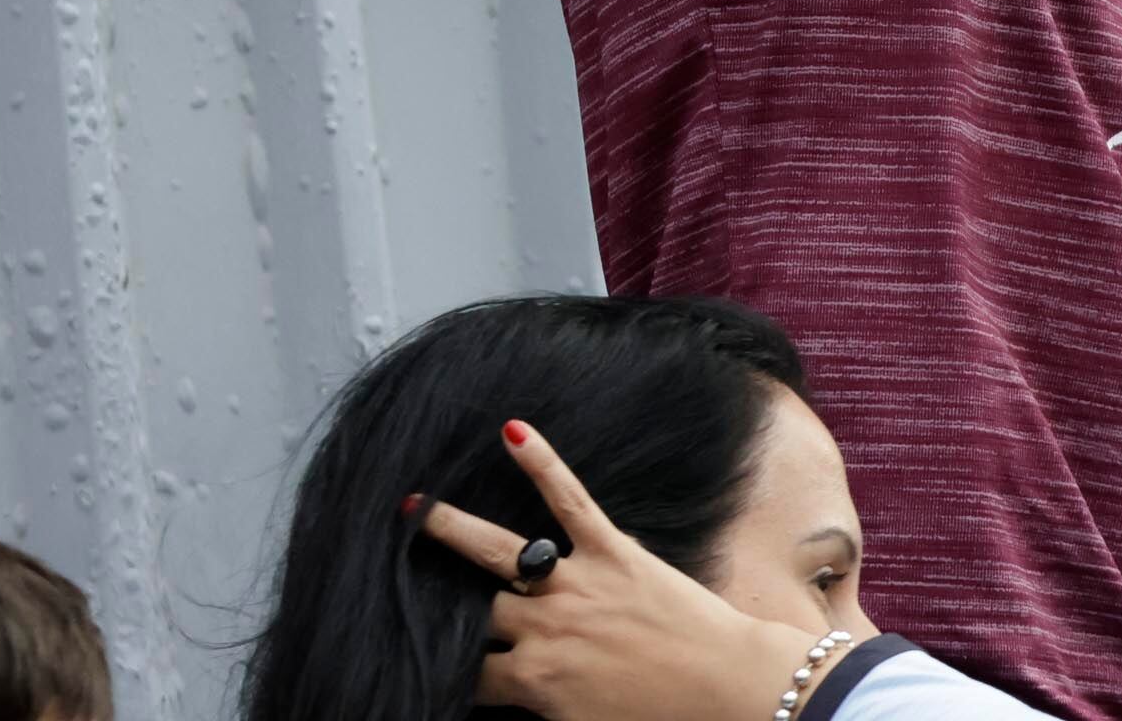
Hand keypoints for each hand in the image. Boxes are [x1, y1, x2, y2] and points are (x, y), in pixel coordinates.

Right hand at [416, 419, 824, 720]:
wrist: (726, 688)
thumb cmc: (660, 719)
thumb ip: (539, 707)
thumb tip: (507, 692)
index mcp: (533, 683)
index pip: (467, 675)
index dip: (445, 669)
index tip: (424, 656)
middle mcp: (544, 629)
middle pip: (475, 612)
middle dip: (435, 599)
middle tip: (395, 573)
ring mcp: (577, 584)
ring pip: (499, 552)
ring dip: (452, 528)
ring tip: (413, 508)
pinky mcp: (614, 550)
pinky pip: (570, 500)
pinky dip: (542, 463)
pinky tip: (513, 431)